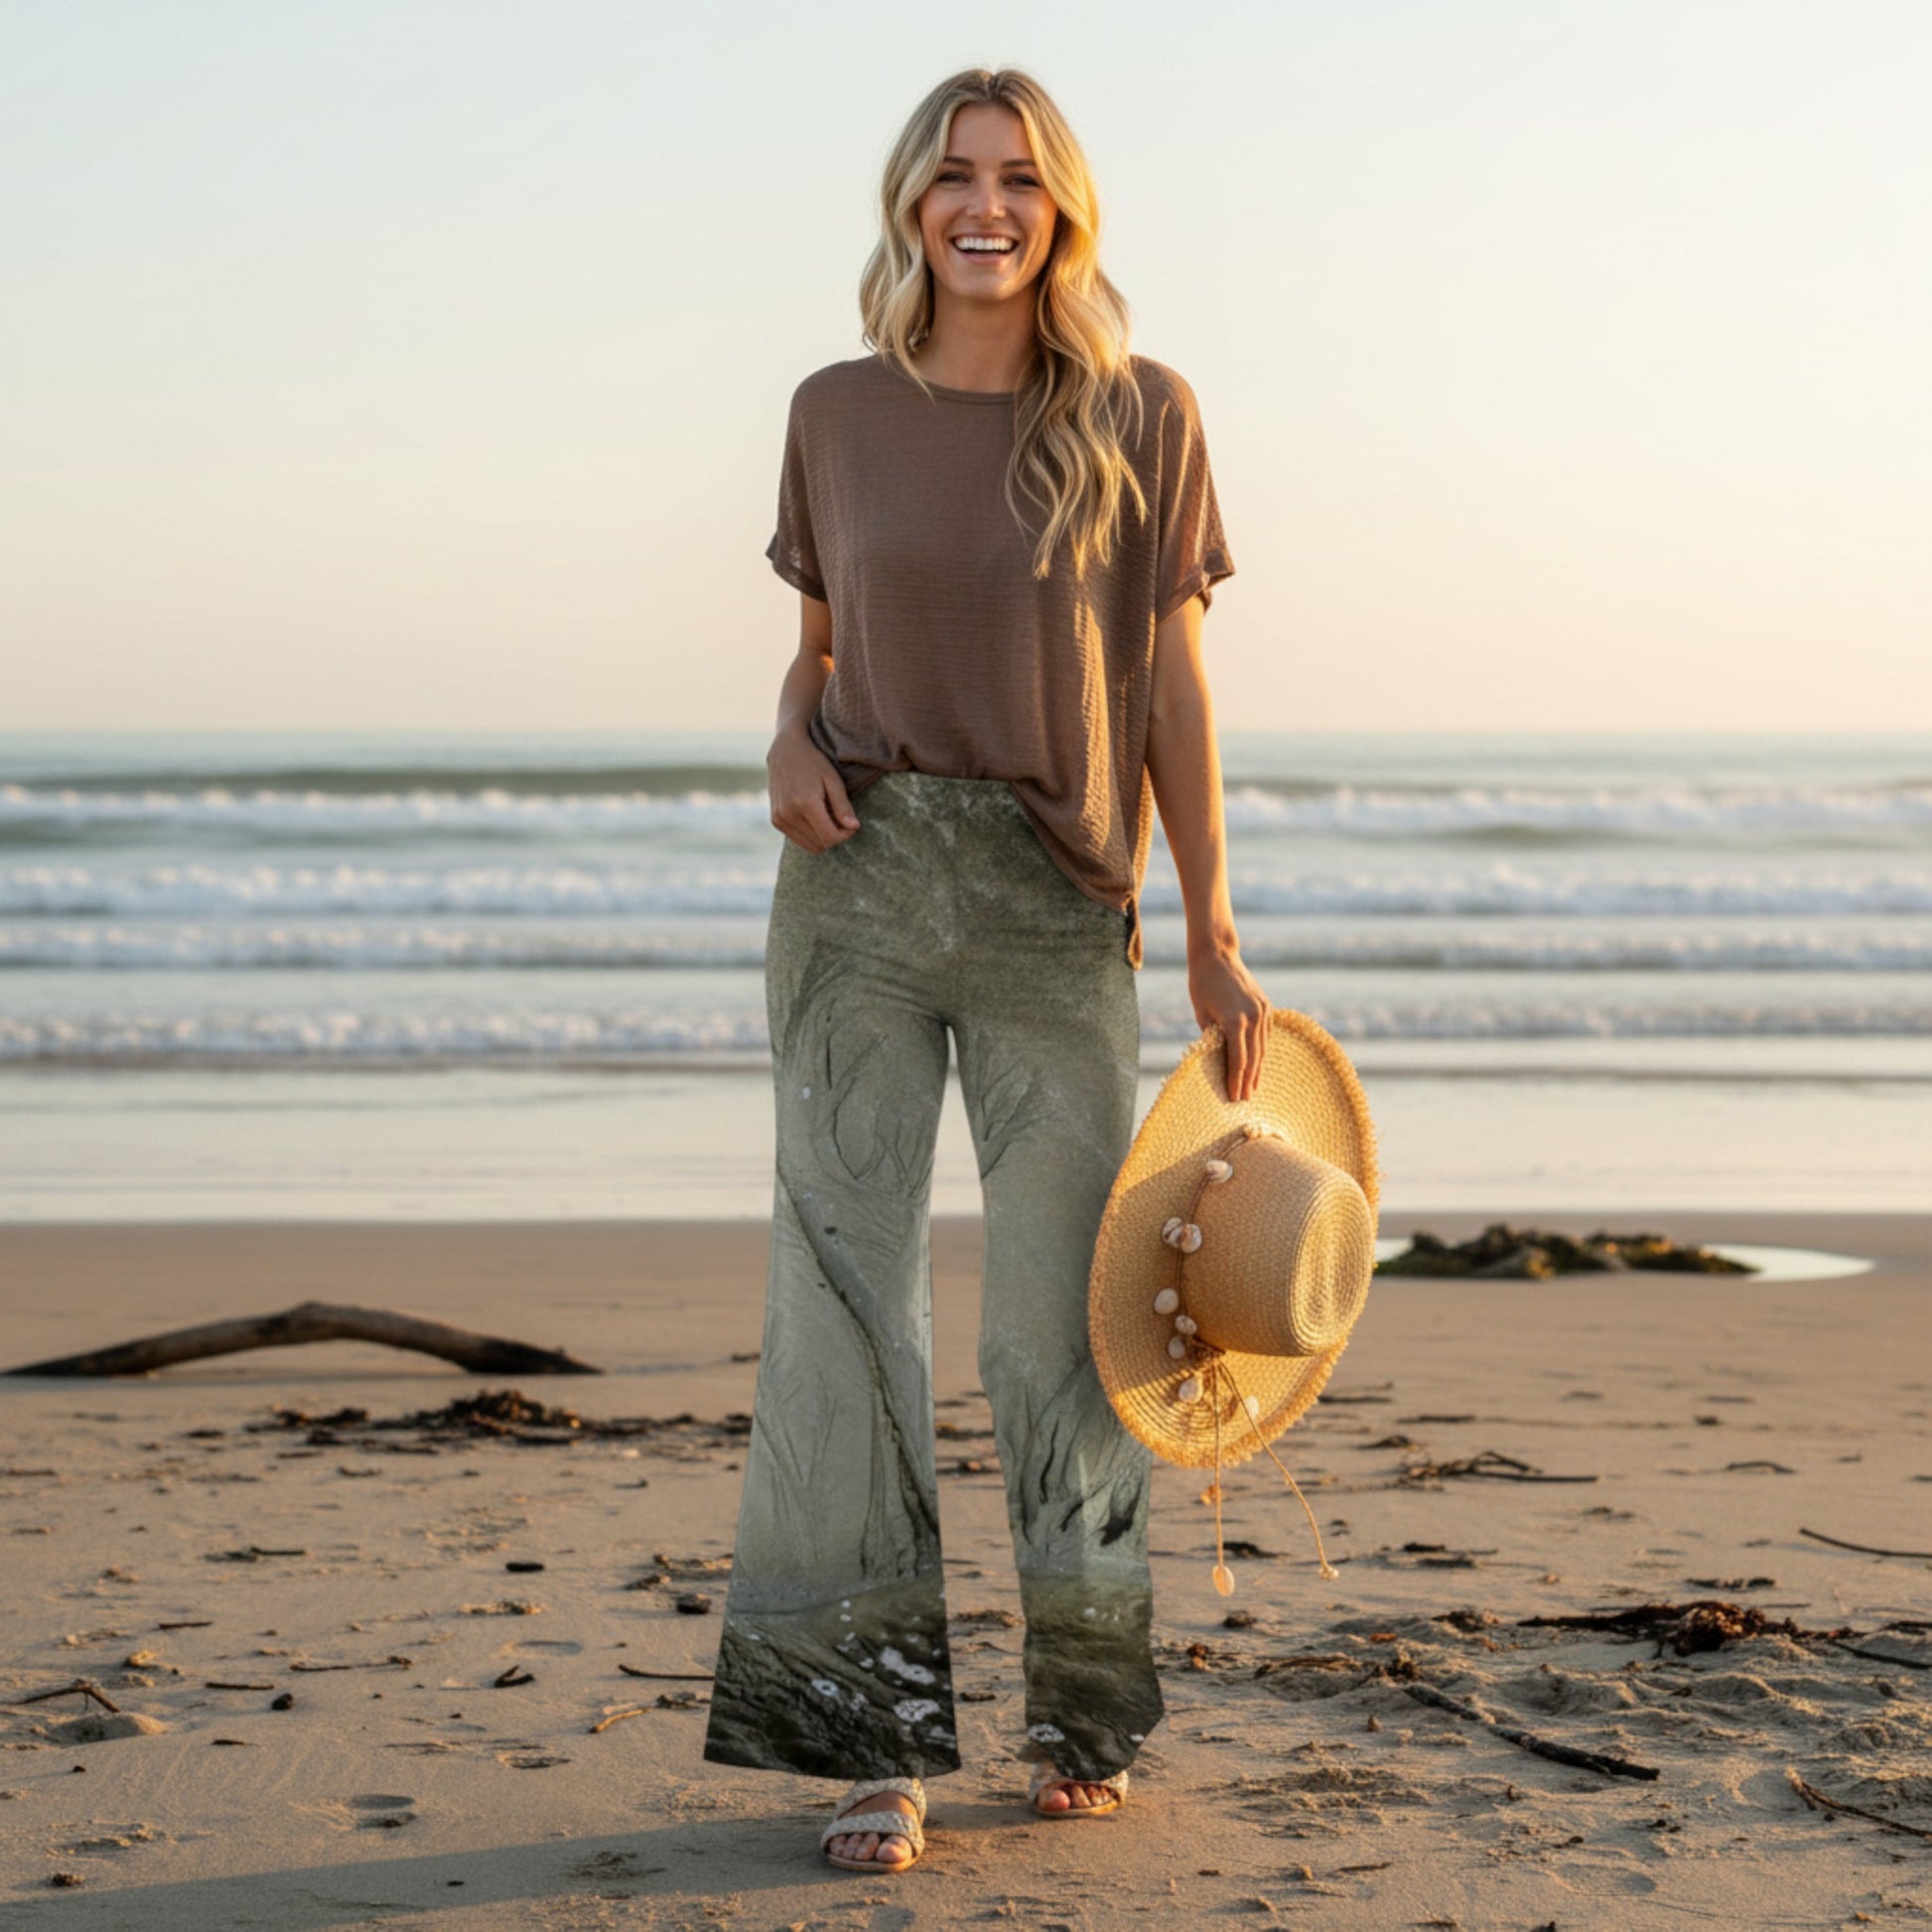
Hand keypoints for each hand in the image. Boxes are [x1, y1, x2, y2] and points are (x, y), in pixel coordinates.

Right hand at [767, 731, 859, 851]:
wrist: (785, 750)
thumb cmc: (814, 763)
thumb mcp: (833, 781)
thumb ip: (843, 806)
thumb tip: (854, 827)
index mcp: (805, 803)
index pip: (830, 837)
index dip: (845, 835)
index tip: (851, 824)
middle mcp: (789, 814)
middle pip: (820, 844)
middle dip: (835, 836)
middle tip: (841, 819)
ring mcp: (780, 818)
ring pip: (810, 845)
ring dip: (823, 836)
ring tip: (828, 816)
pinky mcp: (776, 820)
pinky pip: (799, 839)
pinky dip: (811, 833)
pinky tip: (814, 816)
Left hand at [1187, 942, 1269, 1101]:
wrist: (1217, 955)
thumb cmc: (1201, 984)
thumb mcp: (1202, 1014)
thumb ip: (1213, 1039)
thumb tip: (1219, 1061)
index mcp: (1234, 1021)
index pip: (1238, 1060)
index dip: (1236, 1081)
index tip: (1234, 1097)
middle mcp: (1253, 1017)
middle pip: (1254, 1058)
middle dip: (1248, 1081)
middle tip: (1245, 1100)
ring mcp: (1263, 1010)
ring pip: (1263, 1047)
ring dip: (1258, 1069)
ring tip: (1253, 1087)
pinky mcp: (1267, 1005)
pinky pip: (1266, 1034)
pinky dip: (1262, 1050)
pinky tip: (1258, 1064)